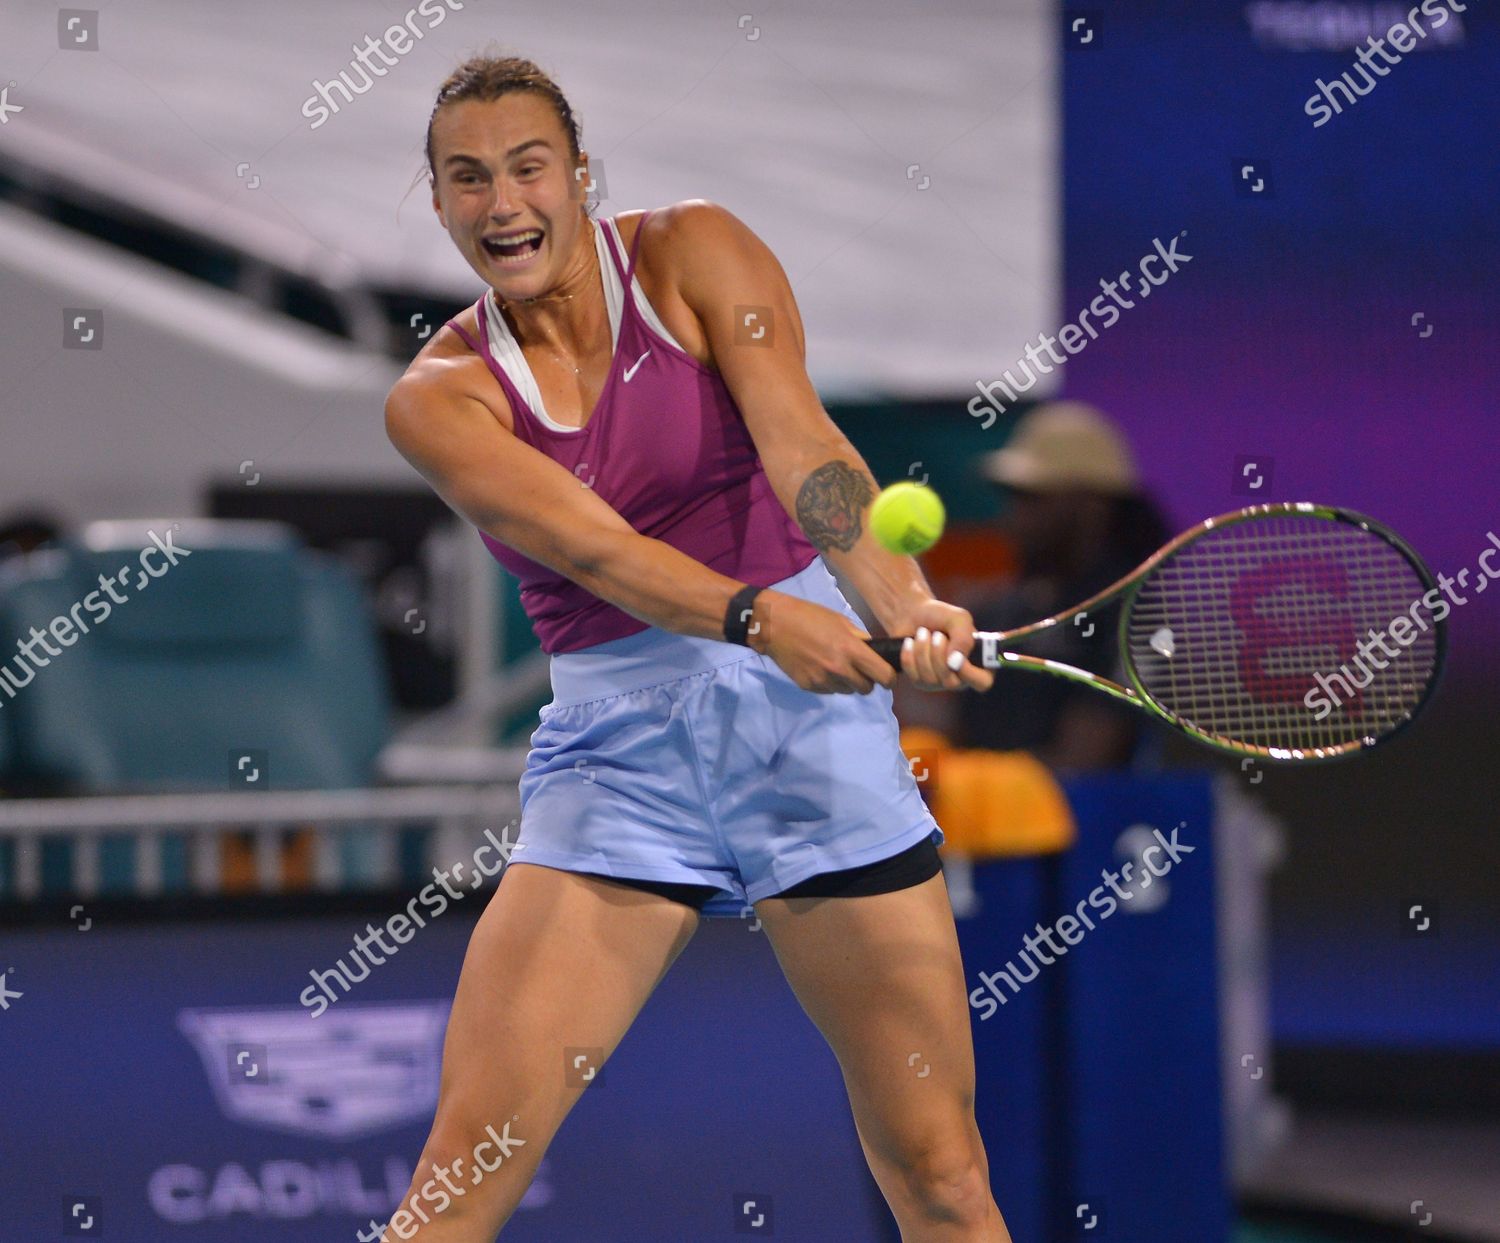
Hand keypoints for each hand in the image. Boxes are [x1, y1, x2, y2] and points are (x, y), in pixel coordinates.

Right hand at [751, 591, 898, 694]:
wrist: (774, 625)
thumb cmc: (809, 617)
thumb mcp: (840, 621)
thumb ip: (860, 639)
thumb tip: (876, 653)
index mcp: (851, 649)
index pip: (883, 676)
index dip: (889, 678)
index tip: (886, 675)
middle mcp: (839, 668)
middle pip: (866, 689)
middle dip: (867, 681)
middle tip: (859, 669)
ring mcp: (822, 680)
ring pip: (847, 691)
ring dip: (846, 682)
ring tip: (833, 664)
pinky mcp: (808, 686)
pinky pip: (828, 690)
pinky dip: (829, 682)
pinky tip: (818, 666)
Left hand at [891, 599, 994, 692]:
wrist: (912, 614)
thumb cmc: (940, 616)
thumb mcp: (958, 620)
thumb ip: (963, 639)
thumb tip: (954, 664)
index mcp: (978, 662)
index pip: (983, 682)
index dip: (969, 673)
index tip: (956, 655)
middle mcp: (960, 676)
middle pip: (951, 683)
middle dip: (939, 655)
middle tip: (936, 634)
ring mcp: (939, 682)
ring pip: (930, 680)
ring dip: (923, 651)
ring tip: (922, 633)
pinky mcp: (920, 681)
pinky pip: (914, 677)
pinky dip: (909, 656)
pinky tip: (910, 642)